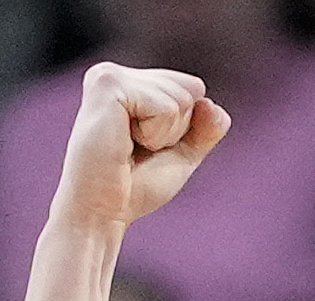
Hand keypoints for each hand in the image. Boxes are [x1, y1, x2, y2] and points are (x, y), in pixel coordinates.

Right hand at [52, 63, 229, 231]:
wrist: (101, 213)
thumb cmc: (132, 188)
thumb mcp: (180, 155)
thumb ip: (204, 130)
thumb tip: (214, 106)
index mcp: (128, 83)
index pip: (193, 89)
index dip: (183, 128)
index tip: (146, 148)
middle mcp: (115, 73)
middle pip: (191, 90)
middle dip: (176, 131)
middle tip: (136, 151)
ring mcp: (109, 75)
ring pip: (181, 99)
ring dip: (163, 136)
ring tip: (128, 148)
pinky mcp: (108, 85)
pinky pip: (166, 107)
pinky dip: (155, 135)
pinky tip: (123, 144)